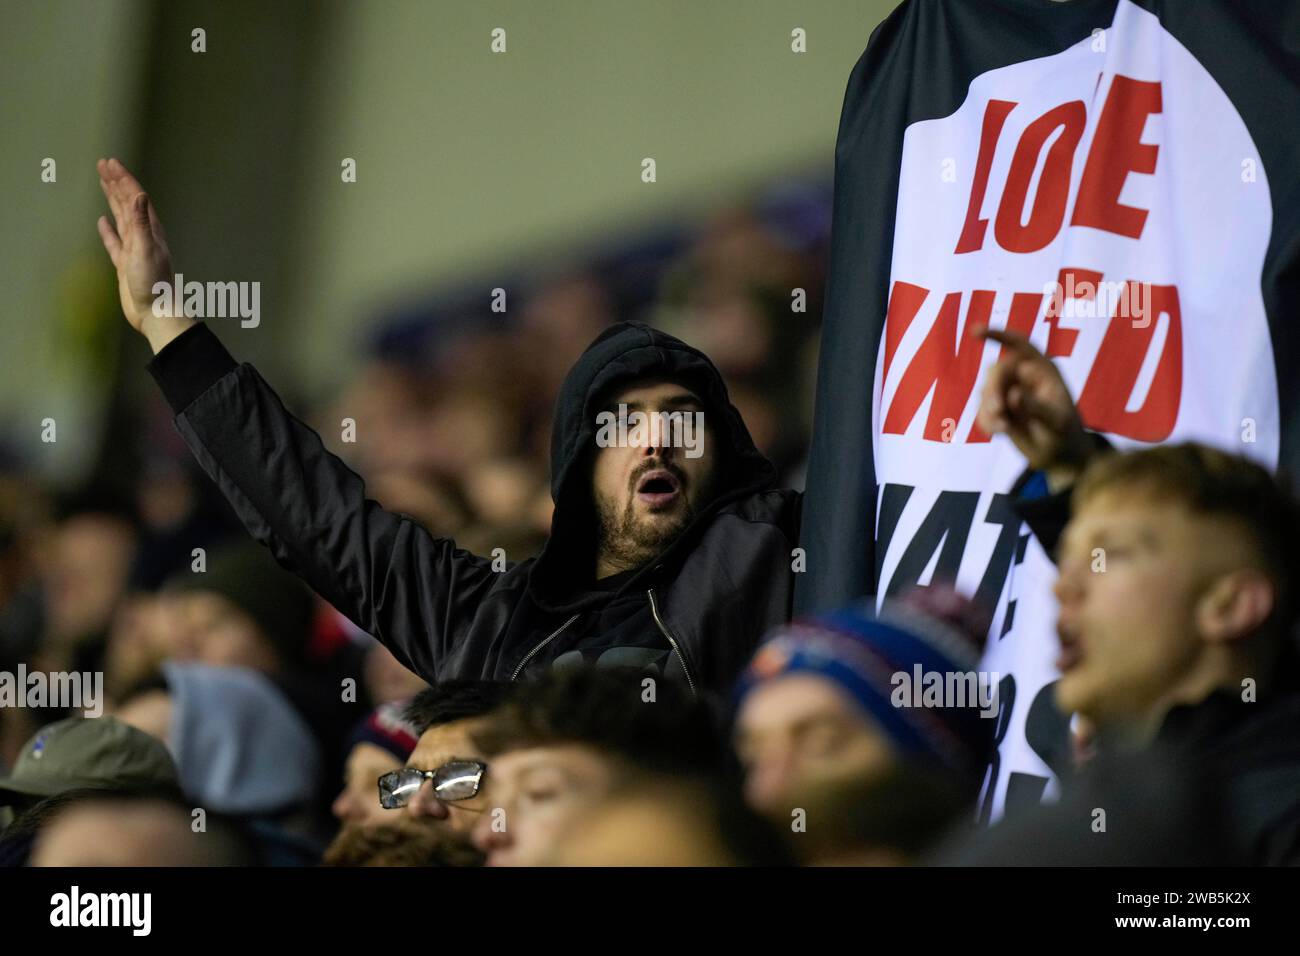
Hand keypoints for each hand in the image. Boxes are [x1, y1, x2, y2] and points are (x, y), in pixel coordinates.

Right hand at [96, 158, 194, 352]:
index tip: (110, 163)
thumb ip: (141, 222)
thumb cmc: (153, 283)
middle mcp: (143, 236)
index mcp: (150, 231)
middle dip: (116, 183)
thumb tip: (139, 195)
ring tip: (103, 183)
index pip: (135, 198)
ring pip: (121, 218)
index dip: (123, 179)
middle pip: (128, 203)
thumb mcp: (145, 249)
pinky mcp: (125, 263)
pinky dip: (108, 230)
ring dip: (112, 200)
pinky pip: (114, 242)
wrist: (154, 313)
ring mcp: (134, 249)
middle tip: (103, 164)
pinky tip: (102, 222)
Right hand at [975, 327, 1092, 490]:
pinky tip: (1000, 433)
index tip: (975, 332)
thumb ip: (1036, 407)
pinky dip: (986, 422)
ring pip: (985, 391)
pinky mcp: (999, 410)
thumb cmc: (1066, 434)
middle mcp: (1024, 377)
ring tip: (1004, 429)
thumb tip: (1013, 395)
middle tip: (997, 410)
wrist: (1061, 457)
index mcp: (1043, 370)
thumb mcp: (1056, 422)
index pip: (1019, 345)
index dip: (997, 335)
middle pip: (997, 371)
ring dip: (989, 410)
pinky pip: (982, 411)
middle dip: (993, 389)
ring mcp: (1009, 393)